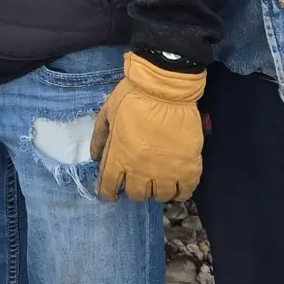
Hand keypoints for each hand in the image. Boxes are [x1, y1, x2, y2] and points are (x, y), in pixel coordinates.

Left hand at [91, 55, 207, 201]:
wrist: (166, 87)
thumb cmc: (133, 96)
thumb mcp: (107, 113)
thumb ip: (100, 137)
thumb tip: (94, 157)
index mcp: (119, 157)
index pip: (109, 187)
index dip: (108, 192)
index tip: (112, 191)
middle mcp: (141, 170)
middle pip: (136, 195)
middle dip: (134, 190)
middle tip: (138, 179)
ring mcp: (167, 171)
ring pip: (161, 196)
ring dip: (157, 191)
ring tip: (158, 181)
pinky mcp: (189, 166)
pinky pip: (185, 191)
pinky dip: (181, 192)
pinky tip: (177, 185)